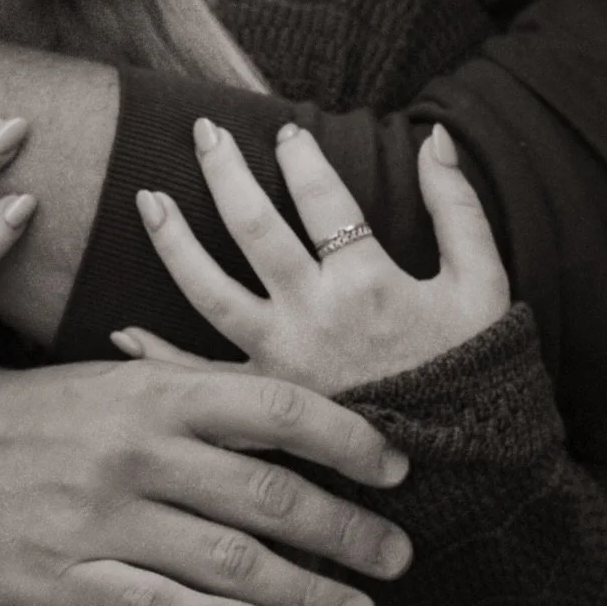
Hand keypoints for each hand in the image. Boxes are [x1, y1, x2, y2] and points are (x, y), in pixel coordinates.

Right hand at [0, 353, 413, 605]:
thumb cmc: (27, 411)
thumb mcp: (107, 381)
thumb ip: (187, 392)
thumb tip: (278, 409)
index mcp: (152, 391)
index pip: (272, 404)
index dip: (345, 436)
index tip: (397, 465)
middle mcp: (137, 450)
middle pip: (268, 491)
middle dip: (347, 527)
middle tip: (399, 555)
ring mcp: (101, 517)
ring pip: (229, 558)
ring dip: (306, 589)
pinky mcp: (64, 578)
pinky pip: (156, 604)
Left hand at [115, 119, 508, 394]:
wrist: (466, 476)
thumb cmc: (472, 372)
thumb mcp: (483, 283)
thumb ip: (459, 207)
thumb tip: (435, 137)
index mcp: (368, 282)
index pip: (323, 199)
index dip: (302, 158)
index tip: (286, 134)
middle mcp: (315, 316)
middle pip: (254, 228)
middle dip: (226, 171)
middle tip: (204, 129)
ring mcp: (282, 361)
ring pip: (211, 292)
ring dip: (174, 242)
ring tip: (147, 198)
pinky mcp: (266, 403)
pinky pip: (201, 377)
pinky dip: (159, 357)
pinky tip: (123, 331)